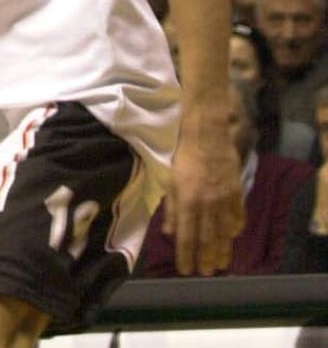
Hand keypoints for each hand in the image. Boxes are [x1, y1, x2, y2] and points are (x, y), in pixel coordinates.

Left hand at [161, 127, 243, 274]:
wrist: (208, 135)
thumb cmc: (184, 156)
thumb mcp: (171, 181)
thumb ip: (171, 208)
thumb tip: (170, 233)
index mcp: (187, 202)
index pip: (186, 236)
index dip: (186, 256)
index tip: (186, 270)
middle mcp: (206, 205)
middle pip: (207, 239)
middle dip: (206, 259)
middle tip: (207, 273)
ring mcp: (224, 200)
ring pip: (224, 234)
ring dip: (222, 251)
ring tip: (221, 265)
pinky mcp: (237, 193)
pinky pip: (238, 217)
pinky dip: (235, 230)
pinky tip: (232, 238)